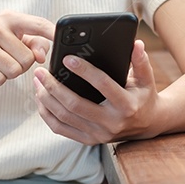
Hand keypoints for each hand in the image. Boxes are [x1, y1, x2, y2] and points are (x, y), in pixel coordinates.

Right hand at [0, 11, 54, 89]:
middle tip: (8, 60)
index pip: (39, 24)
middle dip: (22, 66)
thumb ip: (36, 45)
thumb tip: (41, 55)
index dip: (54, 33)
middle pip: (28, 58)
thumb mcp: (17, 43)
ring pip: (14, 70)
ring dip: (9, 74)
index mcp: (10, 19)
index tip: (65, 40)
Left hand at [32, 39, 159, 143]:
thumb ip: (141, 61)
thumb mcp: (146, 79)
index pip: (103, 85)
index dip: (84, 71)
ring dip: (46, 98)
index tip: (67, 58)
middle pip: (75, 105)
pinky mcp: (89, 140)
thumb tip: (136, 43)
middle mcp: (112, 123)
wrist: (147, 125)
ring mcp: (99, 134)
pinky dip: (47, 114)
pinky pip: (61, 129)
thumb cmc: (144, 97)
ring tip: (38, 82)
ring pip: (64, 117)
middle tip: (40, 71)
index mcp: (127, 106)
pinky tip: (41, 99)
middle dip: (54, 86)